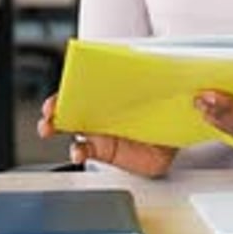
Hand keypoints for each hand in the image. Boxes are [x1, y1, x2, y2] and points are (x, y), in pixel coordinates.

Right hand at [37, 94, 176, 178]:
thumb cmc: (166, 110)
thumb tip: (184, 87)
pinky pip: (83, 150)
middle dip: (54, 105)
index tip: (65, 84)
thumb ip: (168, 88)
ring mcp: (100, 129)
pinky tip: (78, 152)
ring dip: (53, 127)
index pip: (88, 81)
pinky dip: (77, 152)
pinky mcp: (103, 150)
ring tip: (48, 128)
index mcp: (113, 90)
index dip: (71, 83)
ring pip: (69, 126)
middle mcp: (102, 108)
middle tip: (49, 110)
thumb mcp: (166, 93)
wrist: (172, 140)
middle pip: (71, 103)